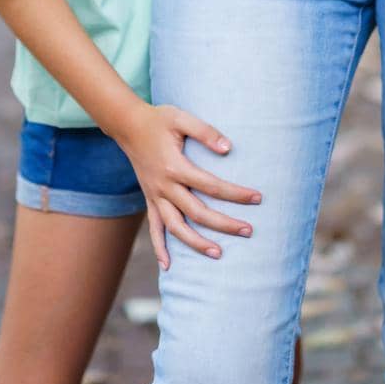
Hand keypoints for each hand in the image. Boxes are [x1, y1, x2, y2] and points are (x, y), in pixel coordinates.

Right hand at [116, 102, 262, 269]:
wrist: (127, 125)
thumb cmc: (159, 119)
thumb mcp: (181, 118)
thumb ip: (205, 132)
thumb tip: (228, 148)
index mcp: (175, 167)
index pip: (211, 185)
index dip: (235, 193)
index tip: (257, 198)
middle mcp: (164, 186)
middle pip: (197, 212)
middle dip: (224, 224)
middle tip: (248, 231)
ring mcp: (155, 196)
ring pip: (176, 227)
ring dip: (196, 243)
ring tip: (219, 254)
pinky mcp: (149, 199)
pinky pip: (154, 227)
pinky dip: (160, 247)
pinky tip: (168, 266)